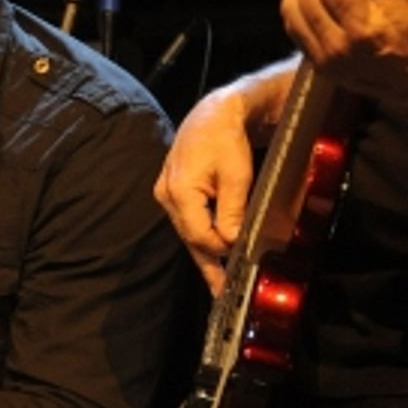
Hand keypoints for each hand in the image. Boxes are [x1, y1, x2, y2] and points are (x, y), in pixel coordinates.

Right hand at [154, 86, 256, 294]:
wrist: (213, 114)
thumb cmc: (225, 137)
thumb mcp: (236, 174)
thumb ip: (232, 210)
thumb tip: (231, 241)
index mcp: (179, 191)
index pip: (200, 235)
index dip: (221, 249)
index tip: (240, 260)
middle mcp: (167, 197)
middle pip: (191, 239)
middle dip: (209, 265)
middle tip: (222, 292)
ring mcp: (167, 196)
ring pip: (189, 234)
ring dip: (204, 257)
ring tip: (217, 285)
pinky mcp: (173, 195)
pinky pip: (188, 224)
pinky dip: (201, 240)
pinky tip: (210, 258)